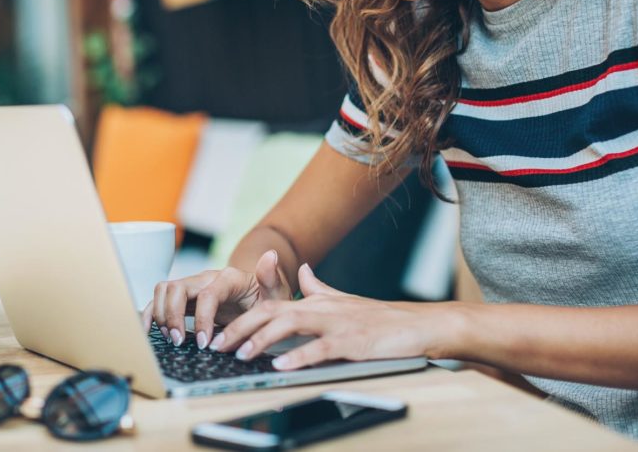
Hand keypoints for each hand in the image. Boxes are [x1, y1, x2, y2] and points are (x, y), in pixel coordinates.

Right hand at [141, 250, 291, 349]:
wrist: (260, 297)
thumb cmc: (268, 298)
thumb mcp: (277, 293)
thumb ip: (272, 277)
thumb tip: (271, 255)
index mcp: (228, 278)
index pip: (207, 294)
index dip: (202, 318)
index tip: (206, 343)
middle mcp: (206, 278)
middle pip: (177, 288)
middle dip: (173, 315)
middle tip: (180, 342)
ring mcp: (193, 286)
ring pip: (164, 290)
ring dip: (161, 314)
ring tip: (172, 339)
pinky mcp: (185, 298)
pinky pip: (160, 300)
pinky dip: (151, 313)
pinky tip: (151, 332)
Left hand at [211, 263, 459, 369]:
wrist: (419, 325)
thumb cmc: (382, 318)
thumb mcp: (345, 301)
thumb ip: (319, 287)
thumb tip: (303, 271)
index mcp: (316, 302)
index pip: (271, 305)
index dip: (242, 318)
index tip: (220, 333)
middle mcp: (322, 309)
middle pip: (272, 312)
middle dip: (241, 328)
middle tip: (218, 345)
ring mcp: (337, 324)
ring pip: (291, 326)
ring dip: (262, 340)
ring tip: (241, 354)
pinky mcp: (353, 342)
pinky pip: (321, 348)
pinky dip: (299, 356)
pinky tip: (281, 365)